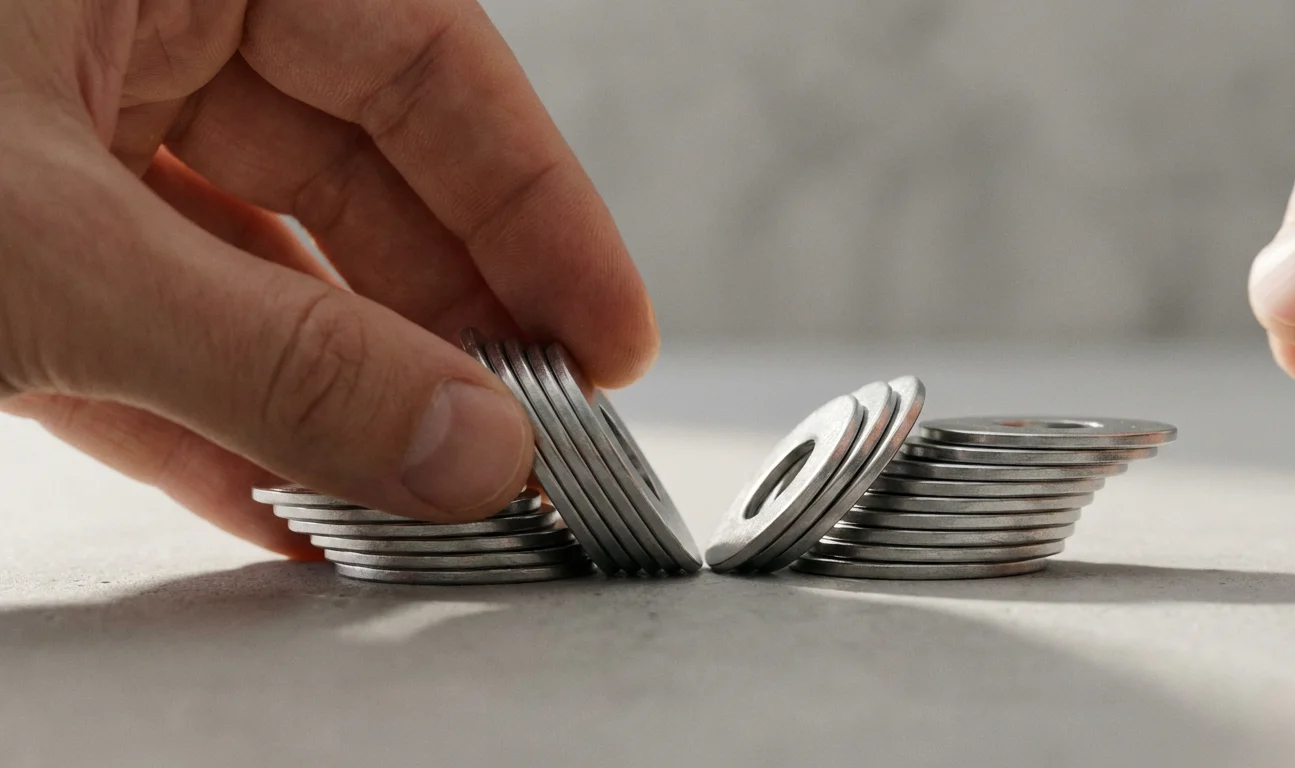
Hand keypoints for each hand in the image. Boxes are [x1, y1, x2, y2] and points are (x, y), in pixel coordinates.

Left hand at [0, 0, 658, 556]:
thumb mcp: (41, 249)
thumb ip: (270, 358)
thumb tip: (468, 449)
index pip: (421, 61)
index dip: (538, 208)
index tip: (608, 338)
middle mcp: (131, 23)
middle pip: (358, 177)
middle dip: (445, 326)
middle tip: (524, 443)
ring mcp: (62, 131)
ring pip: (256, 265)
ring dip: (337, 395)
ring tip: (421, 495)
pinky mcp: (15, 242)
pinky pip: (146, 327)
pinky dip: (215, 420)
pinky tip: (293, 502)